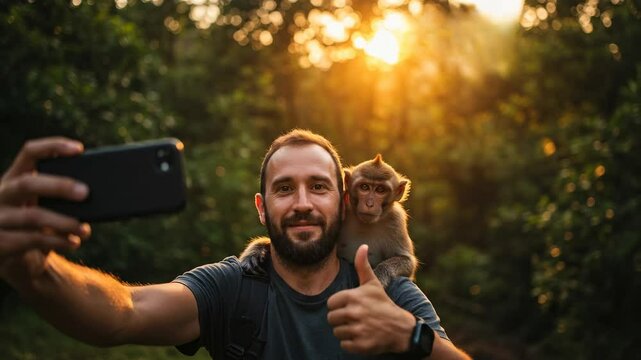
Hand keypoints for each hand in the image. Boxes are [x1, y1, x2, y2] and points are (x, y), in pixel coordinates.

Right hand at [0, 138, 90, 278]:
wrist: (15, 260)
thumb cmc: (36, 226)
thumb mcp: (45, 207)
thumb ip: (61, 197)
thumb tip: (93, 195)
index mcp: (14, 178)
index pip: (30, 152)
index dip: (53, 146)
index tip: (79, 149)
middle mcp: (1, 194)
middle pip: (28, 183)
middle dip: (59, 186)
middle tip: (85, 193)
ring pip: (32, 216)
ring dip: (64, 222)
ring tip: (85, 229)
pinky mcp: (0, 242)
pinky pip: (32, 239)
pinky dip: (58, 241)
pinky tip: (73, 242)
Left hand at [327, 244, 414, 354]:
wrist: (401, 328)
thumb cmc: (383, 304)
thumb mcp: (372, 284)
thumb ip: (363, 266)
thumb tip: (362, 246)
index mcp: (353, 297)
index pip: (330, 304)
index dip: (339, 306)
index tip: (351, 307)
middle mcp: (354, 313)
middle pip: (331, 319)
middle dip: (341, 320)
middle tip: (355, 319)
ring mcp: (357, 330)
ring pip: (337, 332)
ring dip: (346, 332)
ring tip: (359, 327)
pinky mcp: (361, 345)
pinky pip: (344, 345)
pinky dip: (351, 344)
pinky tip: (362, 337)